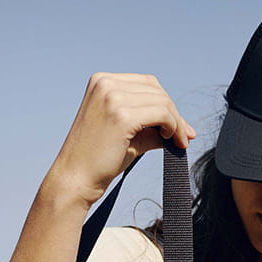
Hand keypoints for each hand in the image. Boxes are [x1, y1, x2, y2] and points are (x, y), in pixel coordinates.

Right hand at [47, 72, 196, 207]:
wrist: (75, 179)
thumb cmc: (98, 160)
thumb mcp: (127, 133)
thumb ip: (152, 125)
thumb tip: (186, 130)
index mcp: (102, 81)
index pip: (146, 83)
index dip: (166, 104)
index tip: (177, 126)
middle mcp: (105, 83)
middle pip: (157, 90)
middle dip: (174, 114)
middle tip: (183, 136)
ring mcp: (112, 97)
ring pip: (162, 102)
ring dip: (176, 123)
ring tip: (177, 141)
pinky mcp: (122, 115)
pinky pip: (162, 115)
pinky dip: (174, 127)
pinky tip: (172, 141)